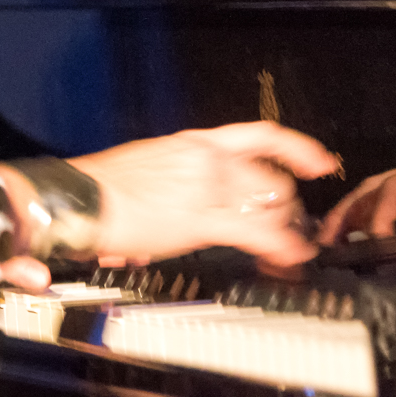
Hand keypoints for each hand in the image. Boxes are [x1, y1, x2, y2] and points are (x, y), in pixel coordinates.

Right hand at [0, 122, 339, 290]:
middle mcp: (206, 158)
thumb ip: (177, 178)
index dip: (296, 149)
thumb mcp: (147, 167)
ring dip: (286, 228)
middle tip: (294, 223)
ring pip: (269, 203)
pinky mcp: (202, 221)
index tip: (319, 161)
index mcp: (192, 143)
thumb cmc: (99, 188)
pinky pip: (257, 233)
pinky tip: (288, 259)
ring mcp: (207, 186)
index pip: (259, 137)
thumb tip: (186, 197)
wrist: (76, 198)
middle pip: (271, 175)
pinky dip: (281, 247)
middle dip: (288, 204)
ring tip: (293, 248)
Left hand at [315, 129, 395, 244]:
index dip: (363, 215)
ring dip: (351, 211)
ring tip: (333, 237)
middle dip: (346, 213)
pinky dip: (381, 211)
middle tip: (325, 240)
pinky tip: (374, 233)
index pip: (387, 199)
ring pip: (375, 188)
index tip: (345, 240)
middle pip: (372, 191)